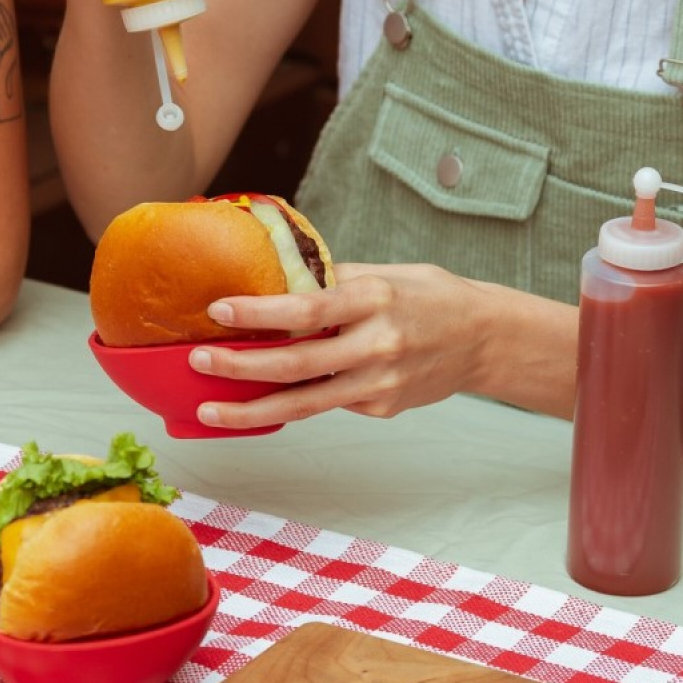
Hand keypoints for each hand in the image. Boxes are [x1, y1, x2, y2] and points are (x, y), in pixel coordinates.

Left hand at [189, 263, 492, 429]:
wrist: (484, 340)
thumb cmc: (430, 296)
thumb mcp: (384, 273)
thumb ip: (333, 280)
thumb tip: (276, 280)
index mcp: (374, 300)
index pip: (307, 308)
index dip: (259, 312)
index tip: (219, 310)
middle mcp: (377, 345)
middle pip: (297, 363)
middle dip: (240, 366)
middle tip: (198, 361)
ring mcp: (380, 384)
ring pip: (305, 403)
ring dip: (252, 409)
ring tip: (210, 408)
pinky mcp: (381, 408)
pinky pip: (328, 403)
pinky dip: (294, 400)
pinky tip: (266, 398)